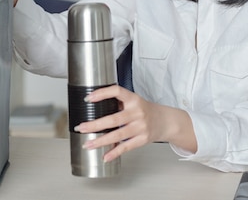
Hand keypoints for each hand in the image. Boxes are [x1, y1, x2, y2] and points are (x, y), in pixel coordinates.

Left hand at [74, 85, 196, 161]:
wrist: (165, 121)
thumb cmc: (145, 110)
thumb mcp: (134, 100)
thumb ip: (117, 102)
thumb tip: (93, 106)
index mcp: (133, 99)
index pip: (117, 91)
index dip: (102, 93)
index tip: (88, 98)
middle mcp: (137, 112)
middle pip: (113, 119)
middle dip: (94, 125)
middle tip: (81, 128)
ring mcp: (141, 127)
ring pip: (117, 135)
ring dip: (100, 141)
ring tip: (88, 144)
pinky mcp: (143, 139)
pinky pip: (126, 147)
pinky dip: (114, 152)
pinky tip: (105, 156)